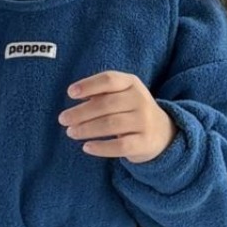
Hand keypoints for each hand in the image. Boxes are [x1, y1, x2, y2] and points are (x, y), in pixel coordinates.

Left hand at [58, 71, 176, 163]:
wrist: (162, 132)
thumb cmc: (132, 110)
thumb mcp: (123, 94)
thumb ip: (102, 93)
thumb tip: (75, 95)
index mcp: (132, 83)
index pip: (109, 80)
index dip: (89, 85)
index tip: (70, 93)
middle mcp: (140, 100)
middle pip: (106, 104)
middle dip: (81, 112)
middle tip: (63, 119)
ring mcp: (144, 122)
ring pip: (111, 124)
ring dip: (87, 129)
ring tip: (71, 132)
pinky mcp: (144, 142)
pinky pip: (120, 146)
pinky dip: (101, 147)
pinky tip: (86, 147)